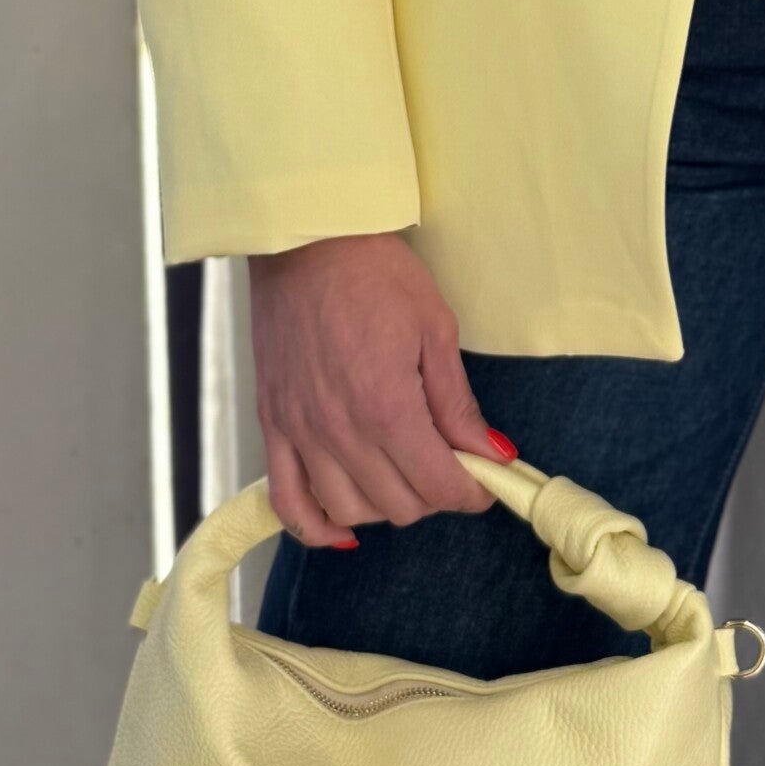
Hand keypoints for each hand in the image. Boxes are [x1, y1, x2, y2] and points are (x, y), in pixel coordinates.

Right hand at [247, 230, 517, 547]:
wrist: (306, 240)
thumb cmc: (377, 273)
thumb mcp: (435, 328)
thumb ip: (457, 403)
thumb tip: (492, 454)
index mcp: (387, 406)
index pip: (437, 485)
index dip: (472, 493)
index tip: (485, 482)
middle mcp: (340, 430)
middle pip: (397, 505)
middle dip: (433, 495)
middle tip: (448, 466)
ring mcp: (299, 431)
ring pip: (347, 511)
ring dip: (383, 506)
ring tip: (402, 475)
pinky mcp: (272, 424)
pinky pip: (287, 501)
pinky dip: (315, 525)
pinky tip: (342, 525)